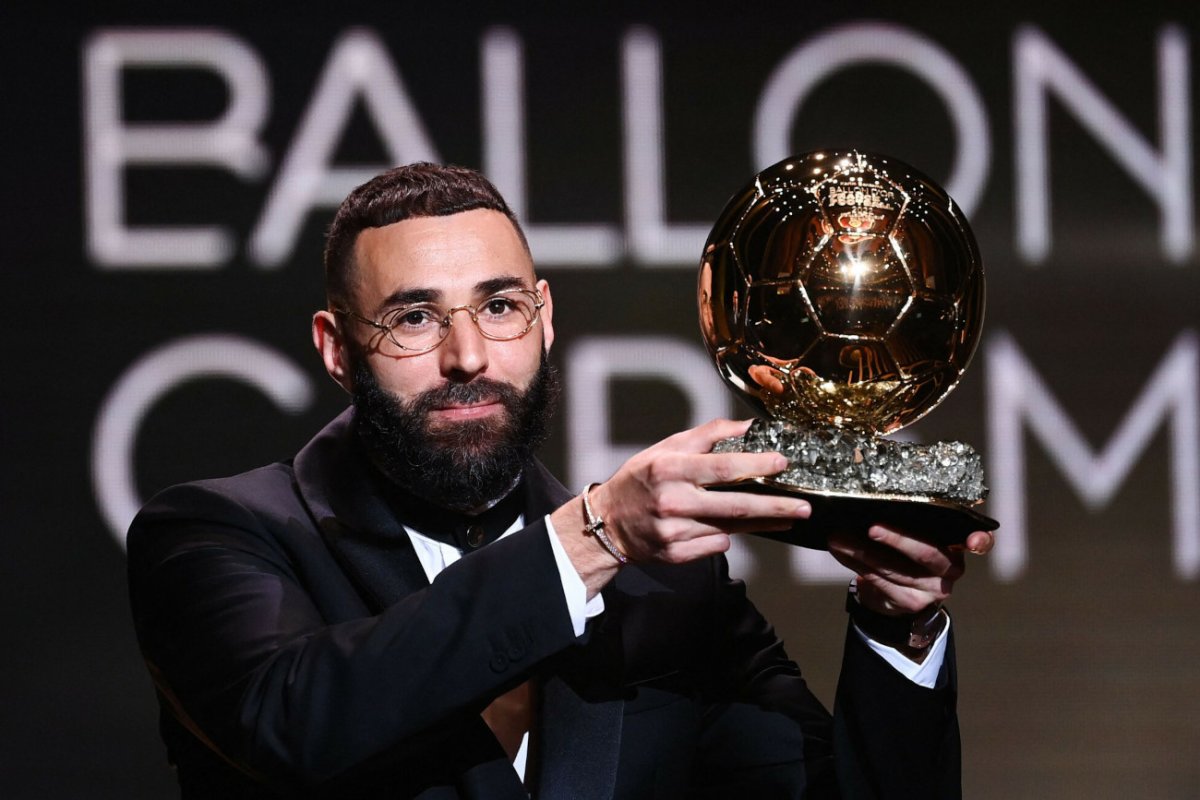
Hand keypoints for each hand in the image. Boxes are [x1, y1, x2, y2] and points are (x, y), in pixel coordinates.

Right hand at [590, 419, 811, 563]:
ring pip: (729, 528)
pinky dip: (724, 536)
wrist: (607, 523)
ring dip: (759, 523)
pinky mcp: (676, 554)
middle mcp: (672, 502)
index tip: (781, 463)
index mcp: (670, 469)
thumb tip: (746, 427)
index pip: (720, 467)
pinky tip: (724, 528)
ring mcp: (674, 532)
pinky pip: (715, 545)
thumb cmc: (640, 480)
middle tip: (804, 508)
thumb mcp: (665, 448)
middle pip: (734, 506)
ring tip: (784, 516)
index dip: (754, 465)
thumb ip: (706, 436)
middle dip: (774, 507)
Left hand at [828, 525, 993, 615]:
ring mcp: (933, 590)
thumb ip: (915, 521)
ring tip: (839, 537)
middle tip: (871, 527)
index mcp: (958, 544)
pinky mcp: (911, 602)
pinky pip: (880, 582)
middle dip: (897, 539)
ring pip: (895, 569)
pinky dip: (855, 564)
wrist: (897, 593)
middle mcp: (952, 569)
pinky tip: (840, 551)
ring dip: (862, 551)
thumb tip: (876, 497)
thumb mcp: (919, 534)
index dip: (980, 541)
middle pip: (926, 553)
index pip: (982, 542)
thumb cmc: (908, 552)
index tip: (973, 541)